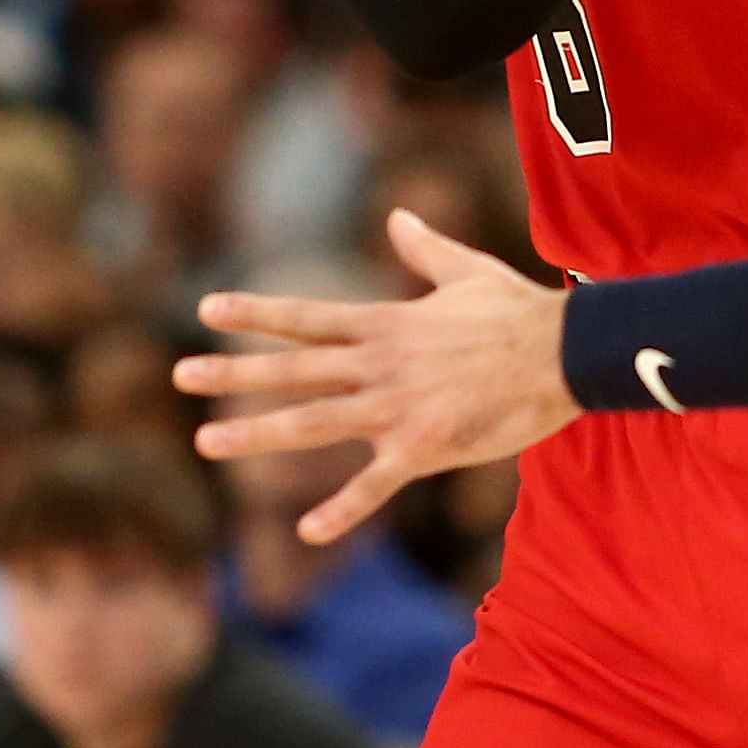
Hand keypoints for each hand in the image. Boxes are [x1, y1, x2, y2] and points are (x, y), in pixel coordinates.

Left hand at [180, 210, 578, 533]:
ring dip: (258, 433)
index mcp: (388, 324)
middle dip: (234, 373)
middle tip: (181, 375)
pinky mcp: (426, 447)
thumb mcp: (466, 271)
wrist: (566, 353)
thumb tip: (398, 216)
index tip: (207, 310)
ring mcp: (399, 408)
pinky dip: (341, 509)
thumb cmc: (521, 312)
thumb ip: (424, 249)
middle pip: (295, 369)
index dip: (256, 314)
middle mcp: (381, 364)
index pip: (308, 317)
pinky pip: (376, 484)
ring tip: (206, 441)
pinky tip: (306, 531)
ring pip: (315, 421)